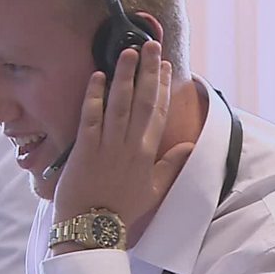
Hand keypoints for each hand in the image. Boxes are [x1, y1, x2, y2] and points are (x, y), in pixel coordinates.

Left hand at [53, 40, 193, 229]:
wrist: (93, 228)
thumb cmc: (122, 210)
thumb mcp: (154, 190)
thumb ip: (171, 165)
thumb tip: (188, 146)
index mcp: (148, 153)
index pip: (159, 112)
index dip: (163, 86)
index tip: (166, 66)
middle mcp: (131, 145)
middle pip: (143, 100)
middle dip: (148, 71)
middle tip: (151, 45)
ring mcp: (108, 145)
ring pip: (119, 103)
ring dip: (124, 75)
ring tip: (128, 52)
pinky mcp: (85, 148)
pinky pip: (91, 115)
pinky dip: (95, 95)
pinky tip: (98, 76)